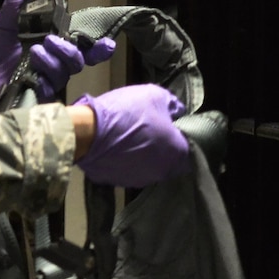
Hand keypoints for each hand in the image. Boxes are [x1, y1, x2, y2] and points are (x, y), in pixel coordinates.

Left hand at [0, 0, 116, 114]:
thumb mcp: (2, 24)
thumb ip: (14, 6)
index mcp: (52, 44)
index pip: (82, 45)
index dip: (98, 47)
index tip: (107, 44)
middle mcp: (54, 63)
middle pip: (78, 60)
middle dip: (69, 50)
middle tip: (50, 40)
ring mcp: (47, 79)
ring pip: (65, 72)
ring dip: (53, 60)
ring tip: (35, 51)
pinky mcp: (36, 94)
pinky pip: (49, 88)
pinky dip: (43, 77)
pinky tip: (32, 69)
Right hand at [72, 85, 191, 187]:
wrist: (88, 133)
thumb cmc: (128, 113)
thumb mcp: (155, 95)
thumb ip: (172, 104)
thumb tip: (177, 110)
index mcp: (177, 154)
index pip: (190, 150)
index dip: (180, 137)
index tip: (170, 126)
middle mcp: (162, 172)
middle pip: (168, 160)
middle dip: (162, 147)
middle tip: (150, 130)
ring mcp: (139, 180)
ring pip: (147, 166)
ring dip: (143, 155)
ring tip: (131, 138)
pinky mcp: (118, 182)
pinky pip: (126, 170)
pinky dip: (124, 161)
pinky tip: (116, 147)